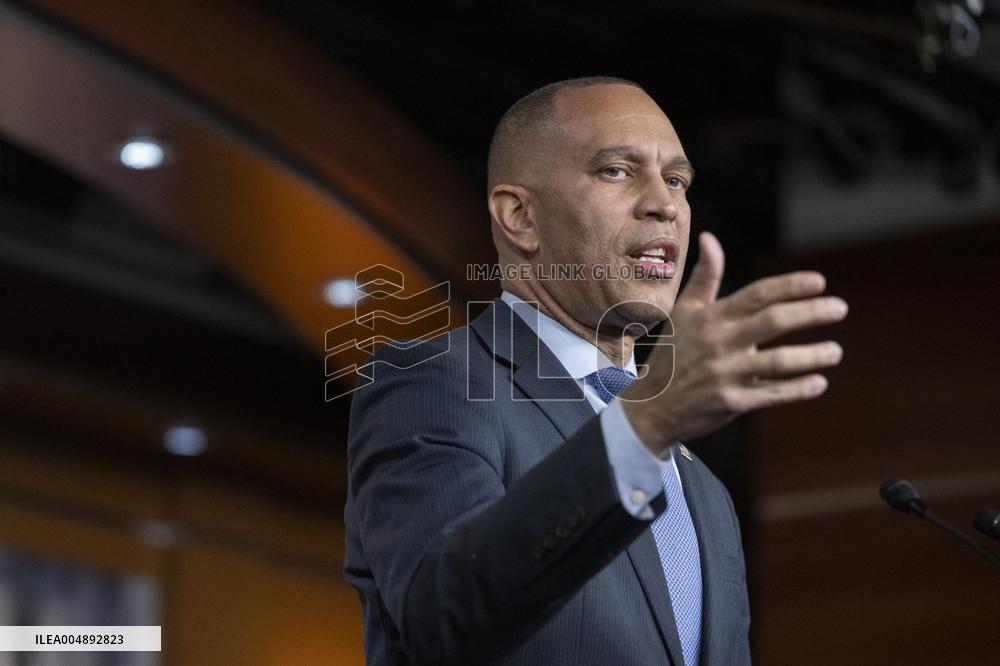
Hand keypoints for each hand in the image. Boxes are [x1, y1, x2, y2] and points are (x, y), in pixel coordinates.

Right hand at [620, 231, 846, 454]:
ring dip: (812, 355)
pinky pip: (773, 394)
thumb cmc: (674, 353)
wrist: (653, 405)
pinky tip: (819, 382)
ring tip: (836, 351)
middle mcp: (720, 343)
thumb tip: (710, 238)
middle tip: (840, 307)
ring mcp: (726, 374)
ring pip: (778, 362)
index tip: (819, 281)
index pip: (756, 295)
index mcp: (712, 318)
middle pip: (773, 322)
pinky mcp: (732, 403)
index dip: (789, 286)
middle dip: (811, 313)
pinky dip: (799, 389)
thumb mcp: (684, 312)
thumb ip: (705, 277)